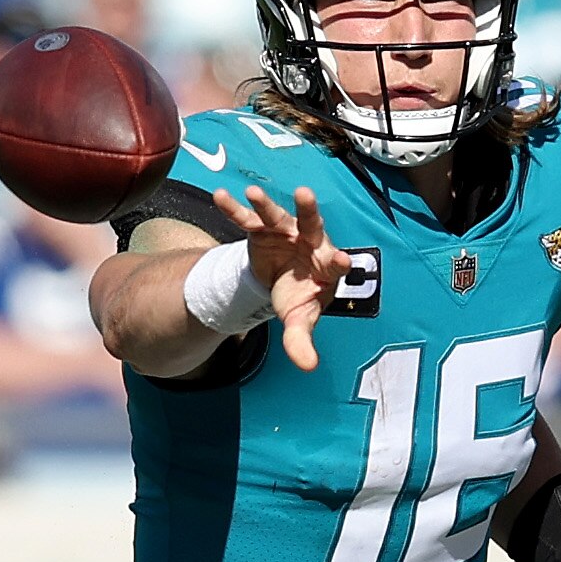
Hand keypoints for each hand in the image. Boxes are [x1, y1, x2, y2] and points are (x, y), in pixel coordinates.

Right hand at [213, 185, 351, 371]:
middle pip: (312, 224)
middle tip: (304, 196)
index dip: (339, 261)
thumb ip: (301, 340)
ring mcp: (286, 232)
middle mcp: (310, 242)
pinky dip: (234, 208)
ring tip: (252, 194)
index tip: (340, 260)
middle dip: (308, 211)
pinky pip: (248, 218)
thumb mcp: (299, 319)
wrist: (281, 280)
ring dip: (265, 205)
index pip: (336, 263)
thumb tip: (308, 366)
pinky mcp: (263, 230)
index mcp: (326, 266)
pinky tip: (220, 197)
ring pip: (277, 216)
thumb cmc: (298, 296)